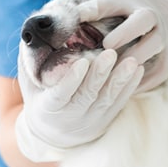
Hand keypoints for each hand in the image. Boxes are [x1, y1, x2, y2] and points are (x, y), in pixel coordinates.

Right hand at [15, 49, 142, 161]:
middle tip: (110, 54)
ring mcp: (91, 120)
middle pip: (87, 95)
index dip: (71, 80)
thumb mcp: (29, 83)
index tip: (81, 62)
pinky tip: (138, 69)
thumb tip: (33, 31)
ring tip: (131, 61)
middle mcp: (70, 117)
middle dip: (100, 74)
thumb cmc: (39, 98)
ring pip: (107, 100)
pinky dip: (129, 86)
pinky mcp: (106, 119)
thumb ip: (31, 61)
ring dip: (120, 80)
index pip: (60, 94)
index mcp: (48, 108)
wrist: (52, 134)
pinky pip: (119, 103)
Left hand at [61, 0, 167, 92]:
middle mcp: (150, 18)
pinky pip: (155, 73)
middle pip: (139, 22)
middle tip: (106, 44)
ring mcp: (162, 39)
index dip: (94, 8)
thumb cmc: (140, 7)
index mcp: (133, 2)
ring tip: (111, 72)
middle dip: (124, 33)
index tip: (76, 15)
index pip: (112, 3)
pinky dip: (140, 81)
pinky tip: (121, 89)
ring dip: (131, 60)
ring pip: (149, 49)